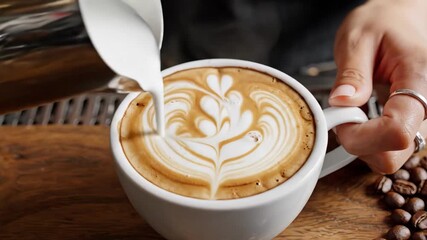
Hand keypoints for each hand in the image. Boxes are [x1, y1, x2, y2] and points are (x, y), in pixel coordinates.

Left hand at [329, 0, 426, 173]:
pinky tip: (361, 117)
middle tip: (343, 114)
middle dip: (358, 142)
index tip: (340, 116)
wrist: (398, 21)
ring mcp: (421, 120)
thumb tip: (341, 102)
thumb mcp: (357, 38)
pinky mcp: (410, 125)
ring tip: (353, 111)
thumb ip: (351, 73)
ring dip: (361, 142)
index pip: (397, 132)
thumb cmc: (381, 24)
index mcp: (420, 79)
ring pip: (389, 158)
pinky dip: (367, 141)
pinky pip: (387, 150)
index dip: (360, 134)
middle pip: (392, 155)